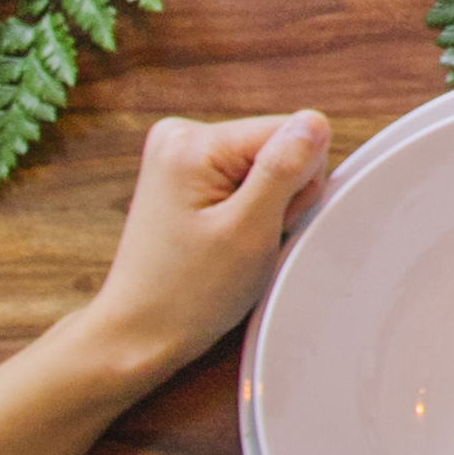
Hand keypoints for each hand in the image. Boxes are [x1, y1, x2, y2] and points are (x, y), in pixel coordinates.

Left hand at [71, 110, 331, 386]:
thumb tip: (314, 121)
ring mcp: (179, 154)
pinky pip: (244, 176)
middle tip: (247, 239)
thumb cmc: (186, 295)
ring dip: (264, 205)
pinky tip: (224, 236)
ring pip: (264, 162)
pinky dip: (247, 209)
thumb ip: (285, 169)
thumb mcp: (248, 232)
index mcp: (193, 142)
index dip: (297, 184)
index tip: (266, 224)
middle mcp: (180, 135)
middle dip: (279, 195)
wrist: (139, 332)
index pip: (292, 132)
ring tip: (232, 242)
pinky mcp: (184, 173)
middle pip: (277, 144)